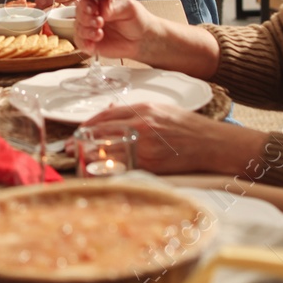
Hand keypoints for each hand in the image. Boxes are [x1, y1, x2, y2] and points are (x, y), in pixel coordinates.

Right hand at [71, 0, 153, 60]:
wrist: (142, 39)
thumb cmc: (136, 19)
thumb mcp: (128, 7)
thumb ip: (113, 6)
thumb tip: (101, 9)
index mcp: (99, 0)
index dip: (86, 5)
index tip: (93, 10)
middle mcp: (92, 13)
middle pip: (79, 13)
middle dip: (86, 18)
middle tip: (99, 22)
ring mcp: (90, 28)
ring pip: (78, 28)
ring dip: (87, 31)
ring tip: (99, 34)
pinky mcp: (90, 42)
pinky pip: (80, 43)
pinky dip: (85, 44)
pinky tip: (93, 44)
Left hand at [82, 102, 264, 175]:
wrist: (213, 143)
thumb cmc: (187, 127)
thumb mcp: (160, 109)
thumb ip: (133, 111)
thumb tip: (109, 111)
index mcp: (142, 109)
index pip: (104, 116)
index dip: (86, 125)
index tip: (76, 132)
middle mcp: (140, 125)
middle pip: (100, 133)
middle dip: (81, 141)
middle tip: (69, 148)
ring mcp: (144, 146)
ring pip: (106, 151)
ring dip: (89, 156)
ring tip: (80, 161)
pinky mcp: (151, 165)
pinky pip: (122, 168)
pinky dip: (108, 170)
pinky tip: (99, 173)